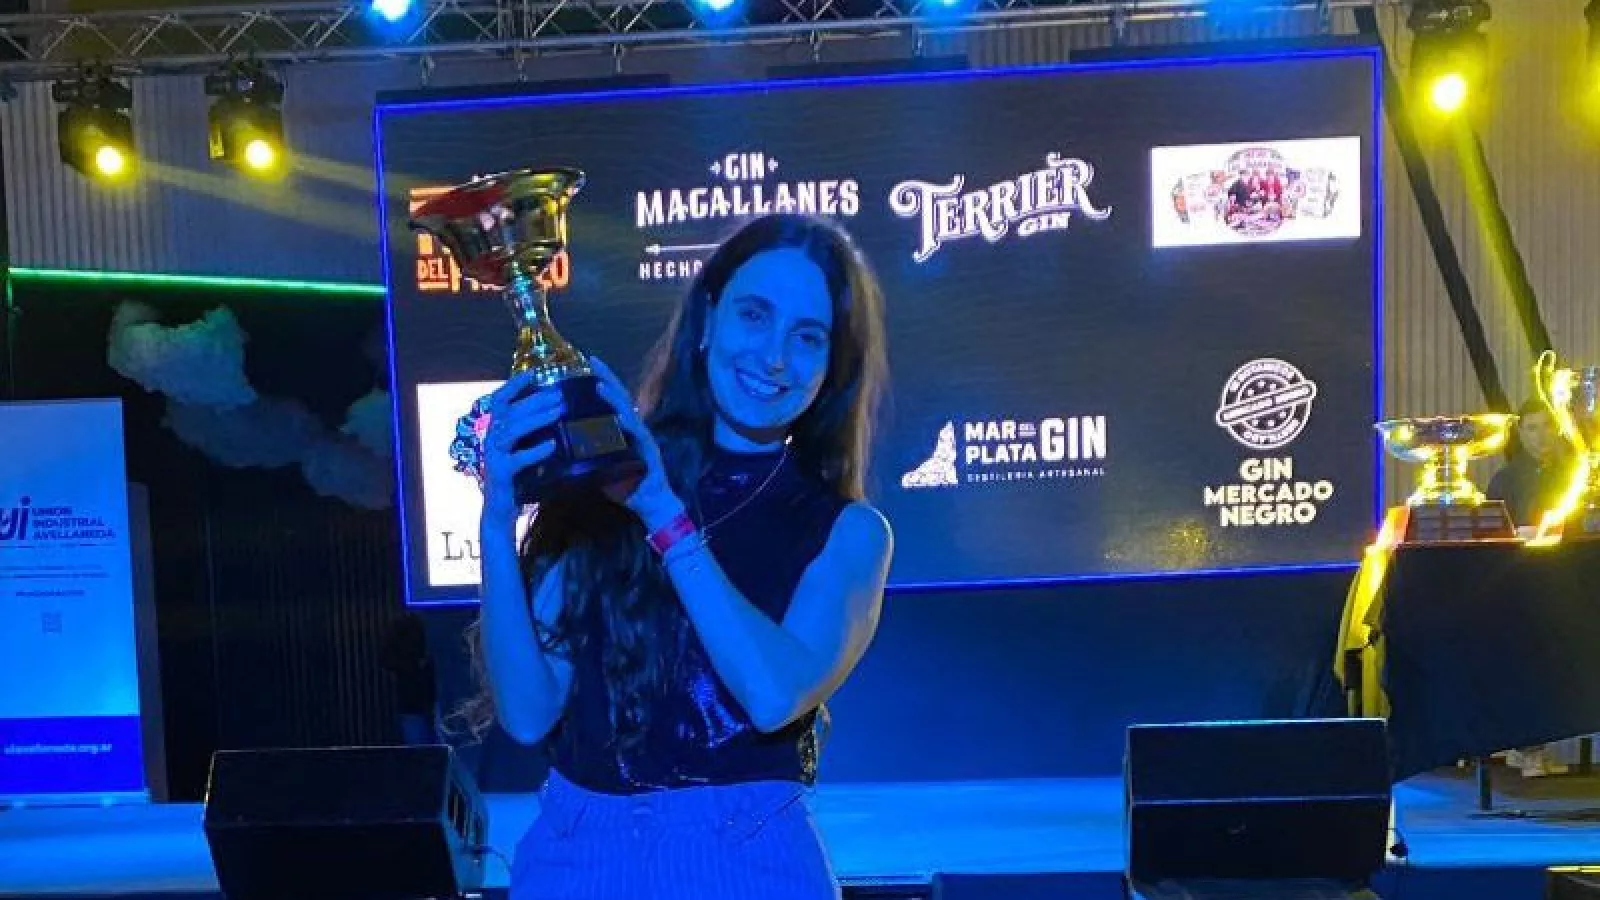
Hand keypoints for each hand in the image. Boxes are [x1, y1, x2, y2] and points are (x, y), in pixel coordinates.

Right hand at [479, 370, 560, 526]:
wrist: (500, 509)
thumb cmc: (515, 475)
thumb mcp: (521, 448)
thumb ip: (530, 431)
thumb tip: (555, 409)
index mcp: (496, 429)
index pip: (500, 400)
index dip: (514, 385)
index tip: (534, 372)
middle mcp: (491, 439)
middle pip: (510, 412)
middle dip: (535, 400)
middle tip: (559, 395)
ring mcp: (493, 456)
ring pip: (511, 431)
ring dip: (536, 419)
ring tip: (558, 412)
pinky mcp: (501, 474)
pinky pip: (517, 459)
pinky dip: (535, 451)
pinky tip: (553, 445)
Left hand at [588, 357, 683, 528]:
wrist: (652, 505)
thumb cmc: (627, 487)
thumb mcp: (602, 467)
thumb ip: (587, 456)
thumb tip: (562, 448)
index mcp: (625, 430)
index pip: (613, 400)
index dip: (602, 380)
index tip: (587, 363)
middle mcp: (635, 429)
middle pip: (621, 398)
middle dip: (607, 378)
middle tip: (591, 361)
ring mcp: (643, 439)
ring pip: (627, 412)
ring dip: (613, 398)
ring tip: (598, 385)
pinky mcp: (649, 452)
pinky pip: (637, 436)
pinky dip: (628, 426)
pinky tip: (618, 418)